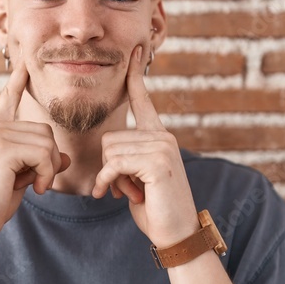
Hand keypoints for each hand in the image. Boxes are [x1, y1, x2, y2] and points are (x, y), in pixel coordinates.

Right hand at [0, 54, 70, 245]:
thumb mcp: (20, 180)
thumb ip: (38, 163)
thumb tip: (64, 156)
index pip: (7, 101)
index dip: (16, 83)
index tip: (23, 66)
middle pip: (43, 130)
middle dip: (49, 158)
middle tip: (39, 182)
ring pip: (46, 140)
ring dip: (49, 168)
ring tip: (35, 186)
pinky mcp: (1, 148)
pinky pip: (43, 153)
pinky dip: (47, 173)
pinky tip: (35, 188)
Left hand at [91, 46, 198, 246]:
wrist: (177, 234)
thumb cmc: (154, 208)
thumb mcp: (137, 177)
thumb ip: (127, 158)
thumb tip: (110, 150)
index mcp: (159, 136)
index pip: (143, 99)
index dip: (136, 75)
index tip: (135, 49)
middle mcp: (163, 136)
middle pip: (110, 137)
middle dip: (109, 166)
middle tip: (126, 187)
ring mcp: (163, 147)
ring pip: (110, 150)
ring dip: (110, 177)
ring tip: (129, 192)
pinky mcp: (157, 162)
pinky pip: (114, 164)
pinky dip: (107, 181)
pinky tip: (113, 195)